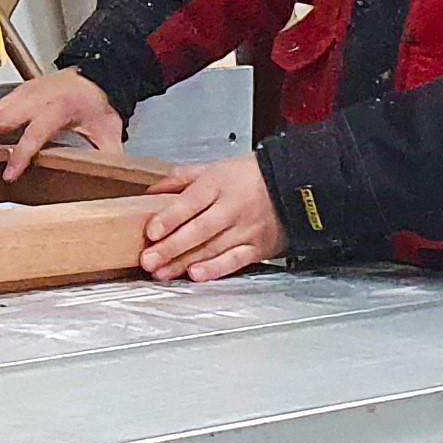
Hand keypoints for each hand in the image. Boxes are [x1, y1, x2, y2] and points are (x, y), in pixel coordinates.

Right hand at [0, 70, 122, 176]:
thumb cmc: (99, 101)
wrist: (98, 71)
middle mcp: (36, 98)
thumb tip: (114, 180)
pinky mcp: (18, 93)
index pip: (35, 133)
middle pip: (2, 118)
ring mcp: (24, 94)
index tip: (9, 173)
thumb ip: (109, 155)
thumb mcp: (109, 130)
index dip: (22, 154)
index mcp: (58, 108)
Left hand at [141, 156, 285, 281]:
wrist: (293, 186)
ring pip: (212, 248)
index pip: (190, 202)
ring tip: (163, 272)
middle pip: (198, 230)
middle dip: (171, 247)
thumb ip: (182, 179)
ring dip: (185, 262)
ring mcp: (245, 230)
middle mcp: (231, 208)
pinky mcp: (257, 247)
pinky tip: (197, 274)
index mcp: (218, 184)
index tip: (152, 231)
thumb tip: (152, 192)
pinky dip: (216, 269)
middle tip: (149, 260)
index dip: (170, 218)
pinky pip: (234, 260)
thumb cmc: (251, 176)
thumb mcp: (214, 168)